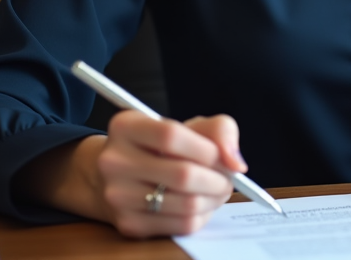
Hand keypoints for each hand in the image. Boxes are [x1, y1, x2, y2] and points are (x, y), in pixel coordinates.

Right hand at [93, 111, 246, 236]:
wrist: (120, 177)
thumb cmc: (162, 147)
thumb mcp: (189, 125)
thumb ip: (220, 130)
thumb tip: (236, 164)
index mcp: (126, 127)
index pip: (170, 136)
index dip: (206, 148)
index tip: (223, 156)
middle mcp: (113, 161)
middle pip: (183, 174)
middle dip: (219, 179)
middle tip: (230, 179)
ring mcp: (118, 195)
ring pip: (187, 203)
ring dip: (215, 199)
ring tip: (218, 190)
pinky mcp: (128, 224)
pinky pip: (182, 225)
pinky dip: (203, 216)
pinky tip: (202, 204)